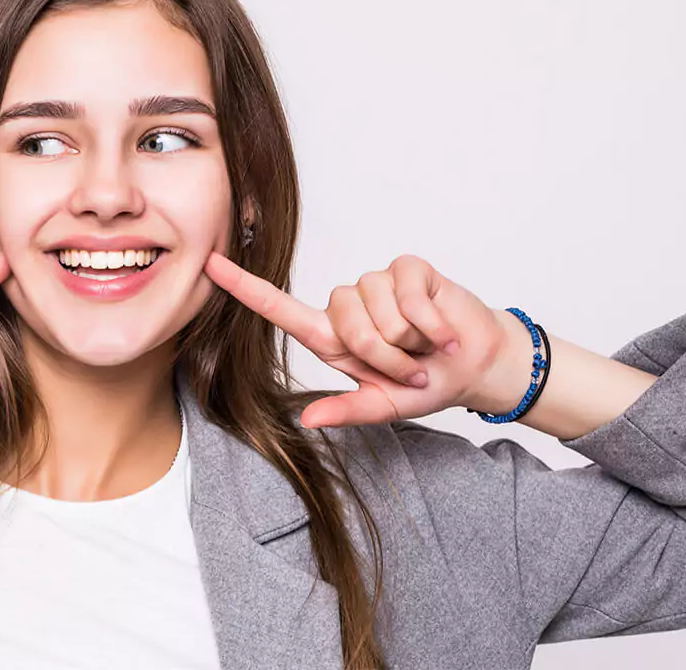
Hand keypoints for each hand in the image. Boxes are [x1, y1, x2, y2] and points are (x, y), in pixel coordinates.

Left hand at [205, 252, 516, 427]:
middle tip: (409, 368)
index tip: (211, 265)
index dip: (244, 288)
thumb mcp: (384, 406)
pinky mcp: (408, 268)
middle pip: (346, 323)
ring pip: (379, 311)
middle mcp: (348, 304)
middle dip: (384, 355)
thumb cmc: (425, 383)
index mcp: (331, 337)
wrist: (475, 365)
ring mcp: (378, 282)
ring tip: (425, 348)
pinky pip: (409, 296)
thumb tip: (307, 420)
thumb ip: (347, 409)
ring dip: (409, 340)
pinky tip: (442, 333)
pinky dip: (431, 324)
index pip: (279, 308)